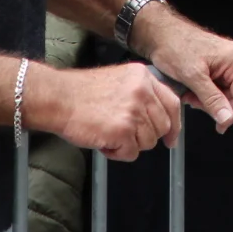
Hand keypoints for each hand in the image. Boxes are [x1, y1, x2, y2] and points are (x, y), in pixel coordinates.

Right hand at [35, 63, 181, 161]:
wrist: (59, 98)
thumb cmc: (82, 93)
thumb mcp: (121, 81)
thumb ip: (142, 94)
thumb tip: (158, 117)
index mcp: (143, 77)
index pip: (172, 103)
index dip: (174, 124)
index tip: (171, 138)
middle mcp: (142, 92)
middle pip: (162, 126)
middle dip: (145, 136)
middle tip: (124, 134)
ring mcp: (134, 111)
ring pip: (148, 142)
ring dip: (129, 144)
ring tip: (108, 133)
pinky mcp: (123, 131)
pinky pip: (131, 153)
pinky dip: (117, 153)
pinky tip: (103, 140)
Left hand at [132, 2, 232, 131]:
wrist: (160, 34)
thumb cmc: (174, 46)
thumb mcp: (193, 77)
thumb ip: (212, 99)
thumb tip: (226, 117)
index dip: (232, 113)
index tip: (218, 124)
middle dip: (217, 105)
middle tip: (196, 104)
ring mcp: (227, 61)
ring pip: (227, 92)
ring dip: (209, 100)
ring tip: (190, 95)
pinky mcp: (218, 63)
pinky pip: (219, 86)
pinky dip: (206, 93)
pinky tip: (192, 90)